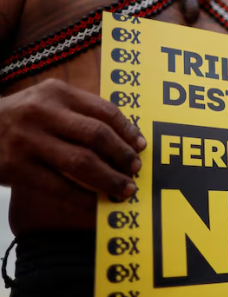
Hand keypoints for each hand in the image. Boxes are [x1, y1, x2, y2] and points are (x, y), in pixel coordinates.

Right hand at [0, 79, 144, 199]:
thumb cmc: (19, 117)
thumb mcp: (46, 101)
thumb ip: (80, 112)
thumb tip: (124, 137)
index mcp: (57, 93)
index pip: (104, 111)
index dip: (127, 131)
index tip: (141, 146)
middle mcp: (43, 113)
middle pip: (96, 136)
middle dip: (122, 155)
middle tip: (136, 169)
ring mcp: (28, 141)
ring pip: (81, 163)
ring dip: (109, 178)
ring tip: (124, 189)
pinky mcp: (17, 168)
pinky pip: (59, 186)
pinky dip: (83, 197)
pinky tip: (97, 203)